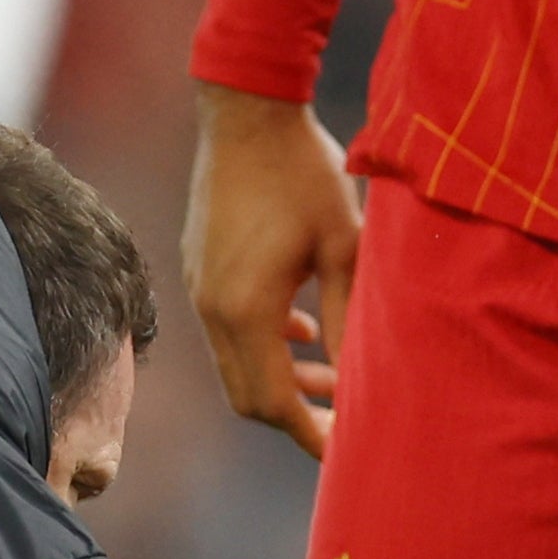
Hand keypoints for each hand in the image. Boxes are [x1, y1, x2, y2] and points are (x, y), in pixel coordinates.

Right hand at [183, 81, 359, 458]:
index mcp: (246, 310)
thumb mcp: (345, 249)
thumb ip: (348, 320)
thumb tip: (358, 382)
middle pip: (248, 396)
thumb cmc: (304, 172)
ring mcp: (199, 287)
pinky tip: (301, 325)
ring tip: (329, 370)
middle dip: (295, 415)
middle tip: (343, 419)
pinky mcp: (199, 267)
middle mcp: (212, 308)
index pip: (274, 402)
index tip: (344, 452)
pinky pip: (227, 329)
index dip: (310, 434)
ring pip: (236, 364)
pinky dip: (264, 343)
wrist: (246, 107)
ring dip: (280, 377)